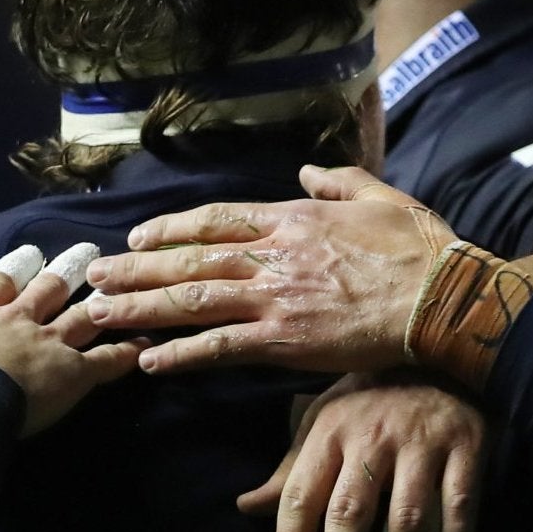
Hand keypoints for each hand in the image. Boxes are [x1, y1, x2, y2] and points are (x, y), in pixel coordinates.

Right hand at [0, 244, 141, 436]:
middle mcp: (17, 322)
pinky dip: (128, 351)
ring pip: (82, 314)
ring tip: (120, 284)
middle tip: (85, 254)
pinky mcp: (74, 373)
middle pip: (47, 290)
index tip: (28, 257)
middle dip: (66, 271)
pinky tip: (145, 343)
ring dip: (102, 300)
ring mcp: (49, 344)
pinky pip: (108, 360)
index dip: (14, 270)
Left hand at [82, 166, 455, 373]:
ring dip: (140, 308)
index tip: (137, 237)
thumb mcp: (379, 196)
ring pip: (192, 299)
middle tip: (92, 278)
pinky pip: (220, 347)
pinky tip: (149, 361)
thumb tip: (309, 170)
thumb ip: (337, 181)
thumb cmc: (418, 248)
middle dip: (134, 270)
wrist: (440, 298)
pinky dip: (182, 354)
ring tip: (97, 316)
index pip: (215, 220)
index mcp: (291, 218)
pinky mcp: (285, 340)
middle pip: (189, 259)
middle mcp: (273, 255)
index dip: (170, 229)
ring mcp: (275, 298)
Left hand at [239, 373, 486, 531]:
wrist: (441, 342)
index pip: (302, 495)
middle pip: (352, 512)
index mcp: (330, 432)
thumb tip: (246, 506)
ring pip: (407, 519)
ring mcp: (421, 443)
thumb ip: (291, 469)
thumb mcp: (324, 419)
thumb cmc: (371, 393)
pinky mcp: (466, 446)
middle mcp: (372, 439)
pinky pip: (460, 506)